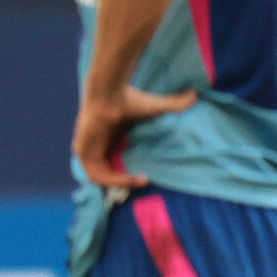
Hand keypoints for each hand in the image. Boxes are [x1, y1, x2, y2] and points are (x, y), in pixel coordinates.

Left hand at [73, 86, 196, 190]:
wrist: (110, 93)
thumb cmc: (130, 98)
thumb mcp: (156, 106)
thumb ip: (174, 104)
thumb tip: (194, 96)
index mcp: (109, 137)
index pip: (114, 162)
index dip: (128, 174)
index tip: (146, 177)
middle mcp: (97, 144)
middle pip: (107, 172)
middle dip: (125, 182)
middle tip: (144, 183)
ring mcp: (87, 148)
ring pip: (102, 177)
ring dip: (122, 183)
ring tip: (141, 181)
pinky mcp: (81, 151)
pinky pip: (96, 175)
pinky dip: (114, 180)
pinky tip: (132, 178)